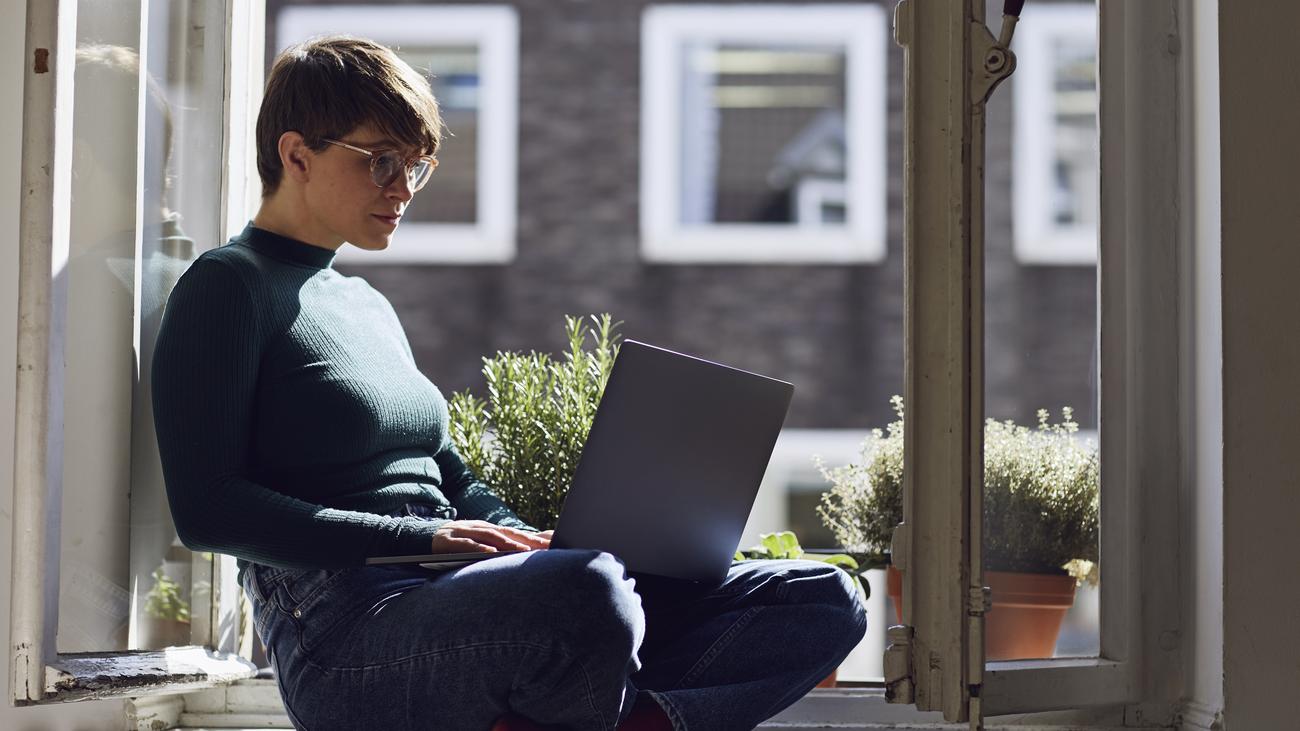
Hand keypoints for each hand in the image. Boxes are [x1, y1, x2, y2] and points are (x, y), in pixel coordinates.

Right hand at [431, 520, 551, 554]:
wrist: (423, 537)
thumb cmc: (456, 545)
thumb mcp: (478, 545)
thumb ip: (496, 550)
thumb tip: (520, 558)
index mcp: (489, 530)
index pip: (516, 534)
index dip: (534, 538)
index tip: (553, 545)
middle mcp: (480, 528)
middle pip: (508, 533)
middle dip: (528, 539)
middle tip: (547, 547)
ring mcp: (465, 532)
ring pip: (490, 536)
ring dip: (508, 543)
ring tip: (524, 551)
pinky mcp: (450, 540)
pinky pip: (466, 544)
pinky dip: (479, 547)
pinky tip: (490, 552)